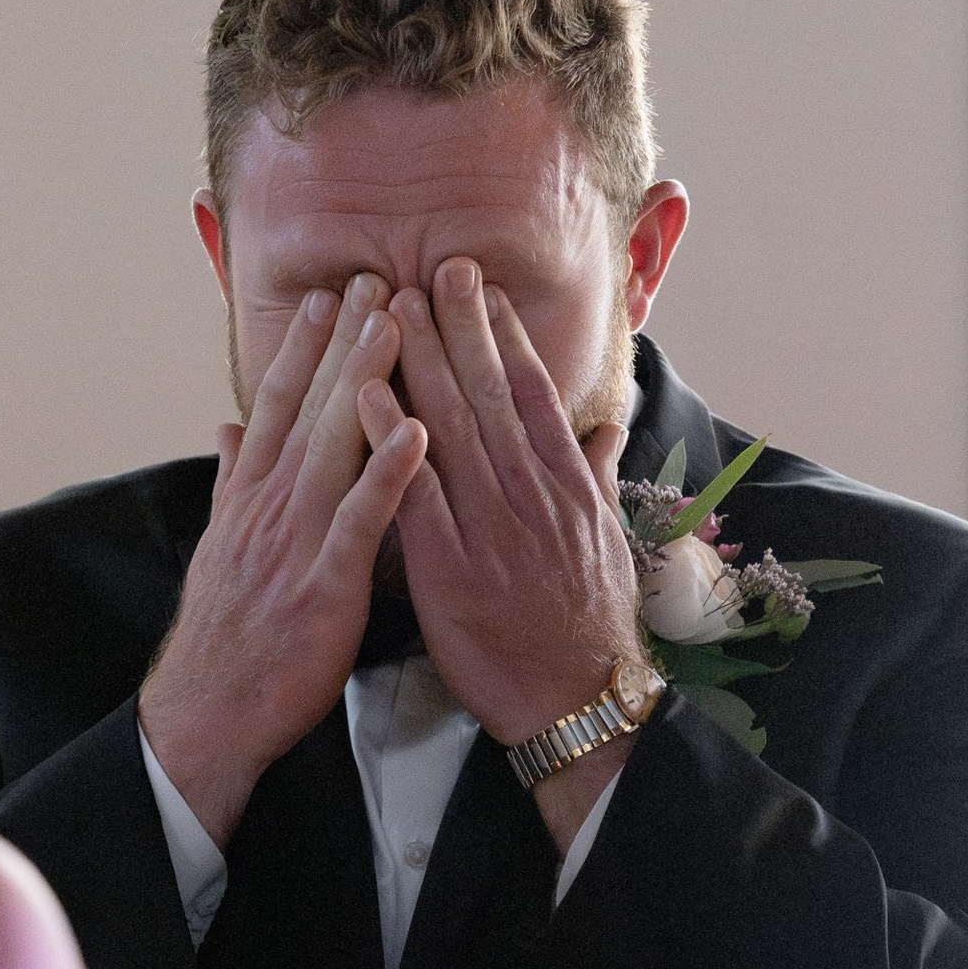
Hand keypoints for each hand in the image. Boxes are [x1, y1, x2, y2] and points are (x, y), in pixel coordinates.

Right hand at [140, 278, 427, 844]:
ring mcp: (297, 541)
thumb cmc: (228, 636)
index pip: (281, 406)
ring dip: (365, 382)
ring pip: (335, 445)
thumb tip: (229, 429)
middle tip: (377, 278)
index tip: (330, 293)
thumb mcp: (222, 547)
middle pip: (312, 408)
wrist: (210, 711)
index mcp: (252, 497)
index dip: (305, 347)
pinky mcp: (325, 583)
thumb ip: (231, 483)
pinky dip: (389, 473)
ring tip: (397, 326)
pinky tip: (417, 431)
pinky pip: (362, 520)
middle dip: (344, 341)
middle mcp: (272, 505)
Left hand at [389, 264, 641, 849]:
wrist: (575, 701)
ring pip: (450, 427)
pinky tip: (363, 396)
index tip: (479, 287)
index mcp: (564, 485)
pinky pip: (412, 492)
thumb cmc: (587, 626)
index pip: (530, 394)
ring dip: (419, 362)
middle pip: (488, 394)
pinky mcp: (448, 567)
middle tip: (432, 267)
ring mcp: (489, 527)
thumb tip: (604, 425)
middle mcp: (529, 493)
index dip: (502, 336)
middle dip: (459, 326)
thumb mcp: (605, 542)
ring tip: (392, 306)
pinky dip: (388, 441)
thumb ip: (595, 476)